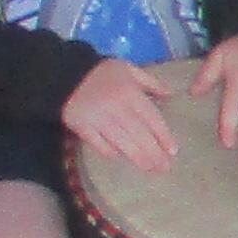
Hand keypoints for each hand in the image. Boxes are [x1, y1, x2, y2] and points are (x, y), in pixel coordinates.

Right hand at [62, 54, 180, 175]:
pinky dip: (110, 152)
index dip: (163, 136)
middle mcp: (115, 107)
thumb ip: (151, 82)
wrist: (64, 74)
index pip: (151, 118)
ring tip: (149, 168)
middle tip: (163, 167)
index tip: (172, 151)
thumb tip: (171, 94)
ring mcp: (98, 119)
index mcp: (129, 93)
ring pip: (121, 142)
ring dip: (137, 157)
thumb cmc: (102, 73)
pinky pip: (99, 144)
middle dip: (153, 153)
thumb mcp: (129, 69)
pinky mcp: (82, 127)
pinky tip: (121, 158)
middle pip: (138, 134)